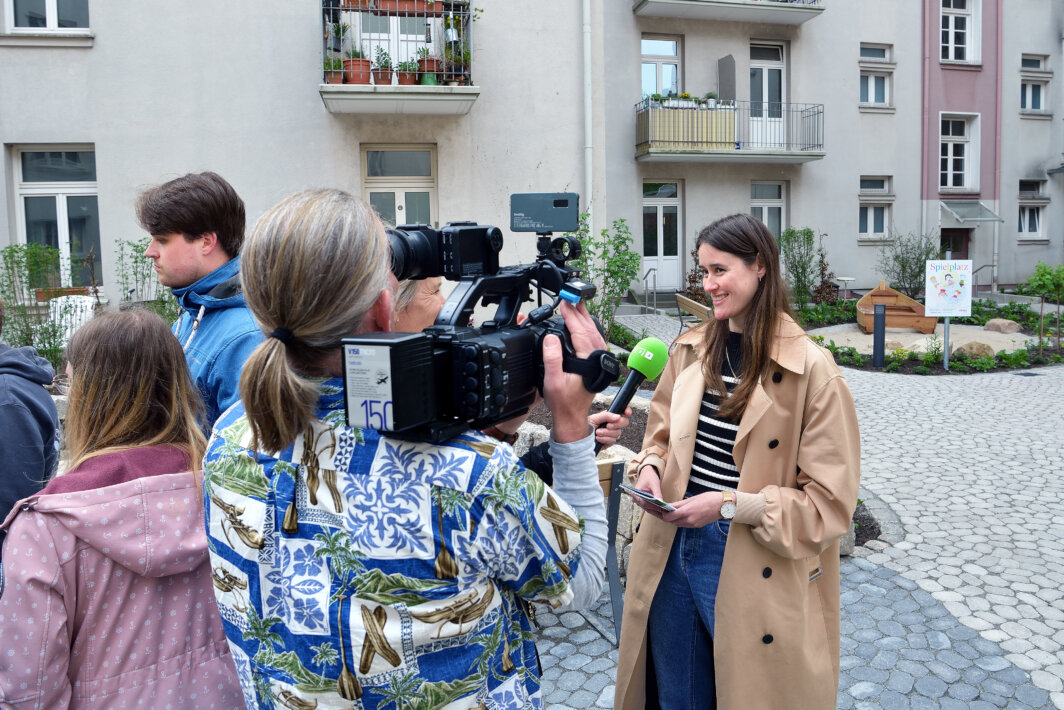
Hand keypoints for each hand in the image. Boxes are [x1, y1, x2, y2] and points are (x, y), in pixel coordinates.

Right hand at [541, 300, 605, 442]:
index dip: (571, 315)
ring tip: (577, 307)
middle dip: (579, 312)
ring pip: (594, 333)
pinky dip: (588, 329)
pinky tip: (584, 325)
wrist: (572, 417)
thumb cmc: (563, 402)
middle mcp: (595, 359)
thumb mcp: (552, 381)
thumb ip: (552, 358)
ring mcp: (597, 361)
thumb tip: (551, 338)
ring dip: (585, 319)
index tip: (564, 303)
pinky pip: (595, 340)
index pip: (580, 331)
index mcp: (587, 360)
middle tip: (571, 298)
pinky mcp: (595, 364)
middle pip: (589, 329)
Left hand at [590, 408, 630, 447]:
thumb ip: (606, 416)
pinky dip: (604, 439)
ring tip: (597, 432)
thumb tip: (618, 417)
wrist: (581, 437)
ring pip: (618, 433)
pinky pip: (612, 440)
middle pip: (624, 422)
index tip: (627, 412)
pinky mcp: (610, 442)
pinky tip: (598, 438)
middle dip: (617, 424)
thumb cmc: (587, 425)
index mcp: (611, 416)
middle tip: (607, 425)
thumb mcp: (595, 417)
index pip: (622, 412)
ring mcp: (612, 433)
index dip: (627, 411)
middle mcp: (613, 424)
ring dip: (606, 433)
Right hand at [628, 465, 669, 519]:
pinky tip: (663, 509)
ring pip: (648, 508)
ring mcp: (639, 501)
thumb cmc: (649, 477)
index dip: (653, 506)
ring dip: (656, 510)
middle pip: (646, 507)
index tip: (662, 508)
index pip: (644, 503)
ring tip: (665, 511)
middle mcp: (636, 499)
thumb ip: (657, 493)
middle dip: (656, 509)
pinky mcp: (644, 502)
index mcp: (635, 494)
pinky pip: (649, 507)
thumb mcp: (654, 484)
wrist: (647, 473)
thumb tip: (661, 502)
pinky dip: (656, 508)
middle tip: (666, 511)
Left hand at [661, 491, 723, 527]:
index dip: (662, 514)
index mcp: (687, 512)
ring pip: (678, 524)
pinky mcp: (698, 526)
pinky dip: (680, 521)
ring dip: (672, 520)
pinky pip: (685, 525)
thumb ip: (679, 504)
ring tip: (668, 514)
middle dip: (665, 517)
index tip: (659, 510)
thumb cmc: (709, 499)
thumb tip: (669, 506)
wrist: (723, 506)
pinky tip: (678, 516)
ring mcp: (694, 524)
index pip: (669, 517)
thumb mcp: (692, 498)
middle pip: (672, 522)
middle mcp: (689, 520)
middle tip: (660, 512)